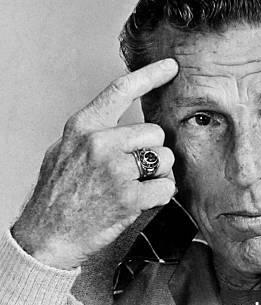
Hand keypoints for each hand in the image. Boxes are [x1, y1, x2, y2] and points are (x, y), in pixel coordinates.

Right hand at [12, 59, 178, 269]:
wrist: (47, 236)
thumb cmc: (56, 197)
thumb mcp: (64, 151)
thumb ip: (92, 134)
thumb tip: (118, 123)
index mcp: (83, 127)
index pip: (121, 90)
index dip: (150, 75)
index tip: (171, 67)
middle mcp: (99, 143)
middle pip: (155, 132)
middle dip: (153, 152)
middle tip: (137, 169)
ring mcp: (114, 169)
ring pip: (164, 159)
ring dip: (158, 174)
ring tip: (135, 185)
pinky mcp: (129, 196)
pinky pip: (166, 187)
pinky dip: (160, 195)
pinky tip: (142, 200)